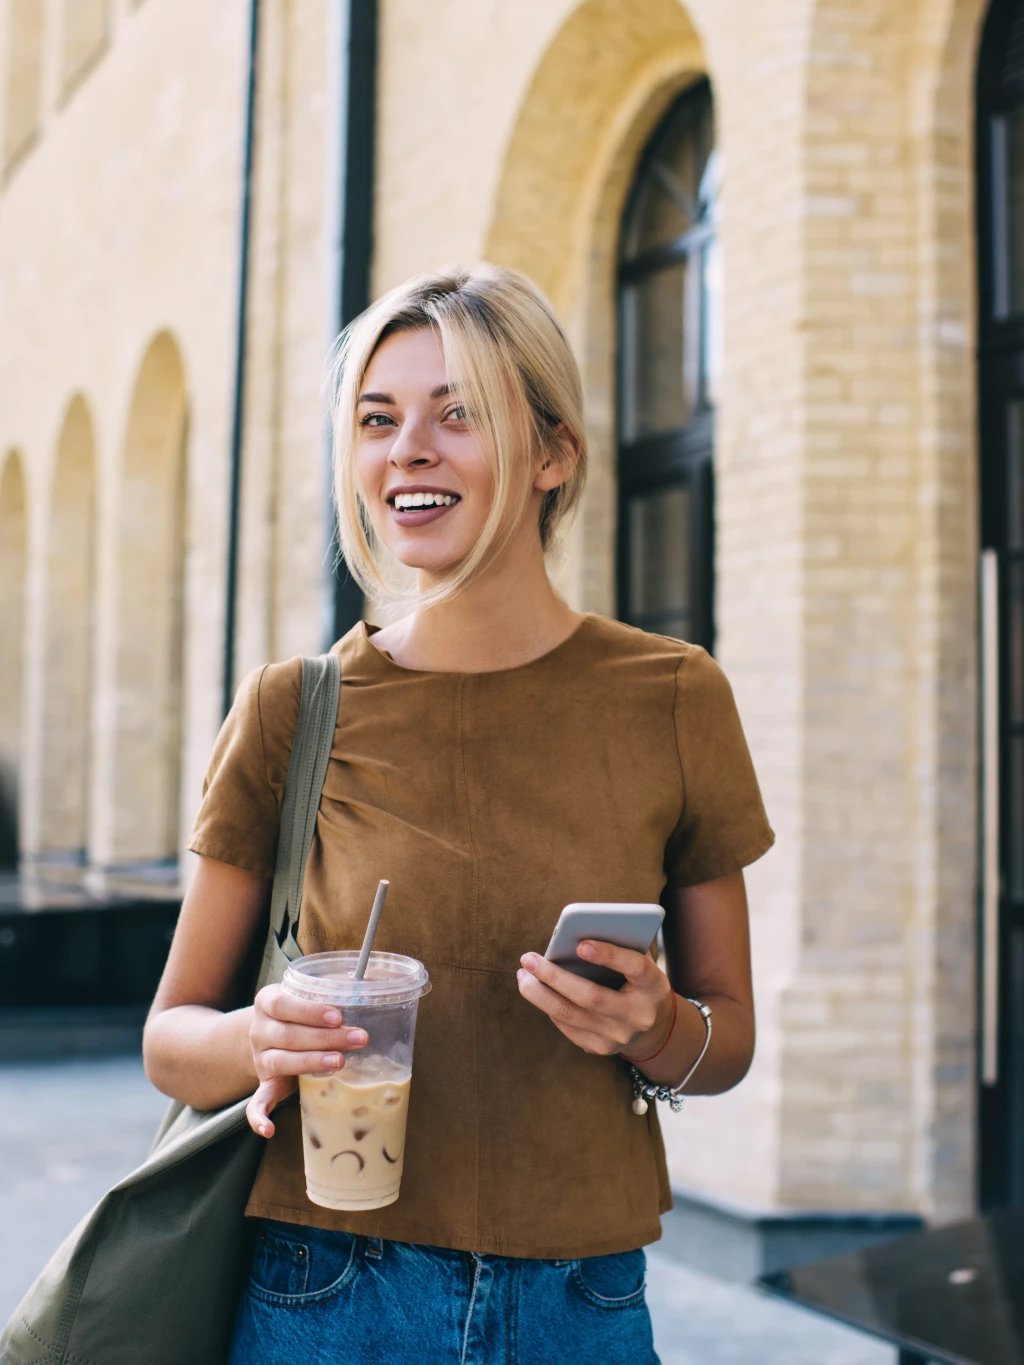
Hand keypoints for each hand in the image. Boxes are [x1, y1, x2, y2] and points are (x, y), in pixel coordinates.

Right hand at [245, 984, 367, 1137]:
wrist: (266, 1033)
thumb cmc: (298, 1013)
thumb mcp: (306, 995)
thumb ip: (331, 991)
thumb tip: (375, 984)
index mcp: (268, 1002)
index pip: (284, 1004)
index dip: (310, 1011)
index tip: (337, 1016)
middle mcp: (260, 1030)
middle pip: (289, 1035)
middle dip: (325, 1038)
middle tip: (357, 1039)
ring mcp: (261, 1058)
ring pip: (280, 1062)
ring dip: (311, 1063)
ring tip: (340, 1062)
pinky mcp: (265, 1083)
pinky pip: (256, 1102)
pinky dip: (259, 1116)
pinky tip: (268, 1129)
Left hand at [516, 941, 674, 1058]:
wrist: (654, 1027)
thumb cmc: (637, 981)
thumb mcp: (640, 962)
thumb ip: (618, 947)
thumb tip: (574, 935)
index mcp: (653, 986)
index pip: (634, 968)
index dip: (609, 955)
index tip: (581, 944)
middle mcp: (638, 1015)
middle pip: (591, 997)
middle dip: (555, 977)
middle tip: (529, 959)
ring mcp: (619, 1036)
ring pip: (570, 1015)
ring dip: (540, 994)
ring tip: (523, 975)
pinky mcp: (601, 1048)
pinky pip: (567, 1026)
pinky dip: (548, 1006)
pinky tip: (537, 991)